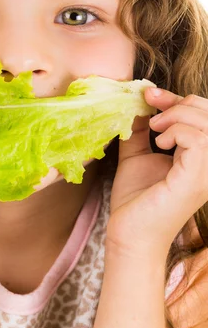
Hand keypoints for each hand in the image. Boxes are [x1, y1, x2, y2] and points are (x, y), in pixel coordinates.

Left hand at [106, 87, 207, 258]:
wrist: (128, 233)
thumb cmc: (135, 200)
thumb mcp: (137, 155)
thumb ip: (139, 131)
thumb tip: (135, 104)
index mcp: (200, 158)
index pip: (203, 116)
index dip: (178, 99)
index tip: (148, 94)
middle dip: (179, 101)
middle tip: (150, 106)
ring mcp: (207, 173)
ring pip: (207, 124)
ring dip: (177, 115)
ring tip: (154, 127)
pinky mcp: (196, 180)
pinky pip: (198, 139)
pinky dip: (176, 131)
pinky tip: (159, 143)